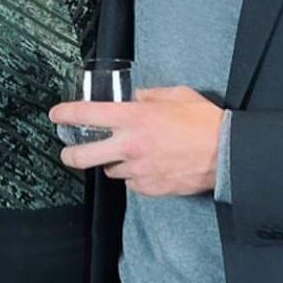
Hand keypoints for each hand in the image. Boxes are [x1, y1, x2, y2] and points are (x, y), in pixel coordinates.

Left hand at [48, 85, 224, 196]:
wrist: (226, 153)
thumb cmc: (204, 122)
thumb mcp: (176, 95)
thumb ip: (150, 96)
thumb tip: (137, 98)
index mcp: (134, 118)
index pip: (87, 114)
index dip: (66, 114)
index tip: (56, 114)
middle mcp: (130, 145)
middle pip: (83, 156)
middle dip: (70, 155)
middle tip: (69, 153)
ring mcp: (138, 169)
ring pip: (111, 170)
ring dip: (114, 163)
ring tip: (129, 156)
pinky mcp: (149, 187)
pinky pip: (133, 184)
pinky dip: (136, 177)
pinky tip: (149, 167)